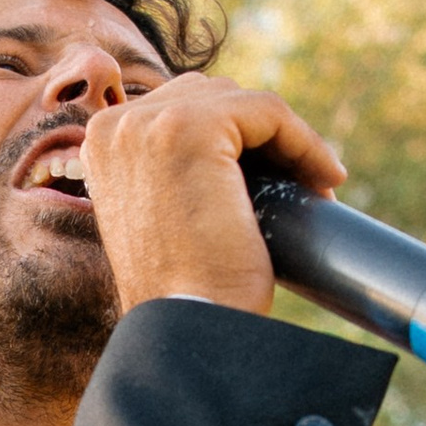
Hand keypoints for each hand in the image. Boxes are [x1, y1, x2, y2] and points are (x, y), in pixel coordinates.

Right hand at [76, 77, 343, 318]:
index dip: (238, 141)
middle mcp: (114, 125)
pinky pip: (268, 112)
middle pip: (212, 97)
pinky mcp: (192, 129)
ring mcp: (148, 123)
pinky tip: (324, 179)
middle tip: (300, 185)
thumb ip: (179, 173)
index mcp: (101, 144)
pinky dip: (304, 141)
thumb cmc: (184, 292)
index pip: (182, 109)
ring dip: (285, 140)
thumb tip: (241, 153)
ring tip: (313, 186)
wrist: (185, 327)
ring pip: (243, 103)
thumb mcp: (167, 217)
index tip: (277, 181)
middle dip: (260, 137)